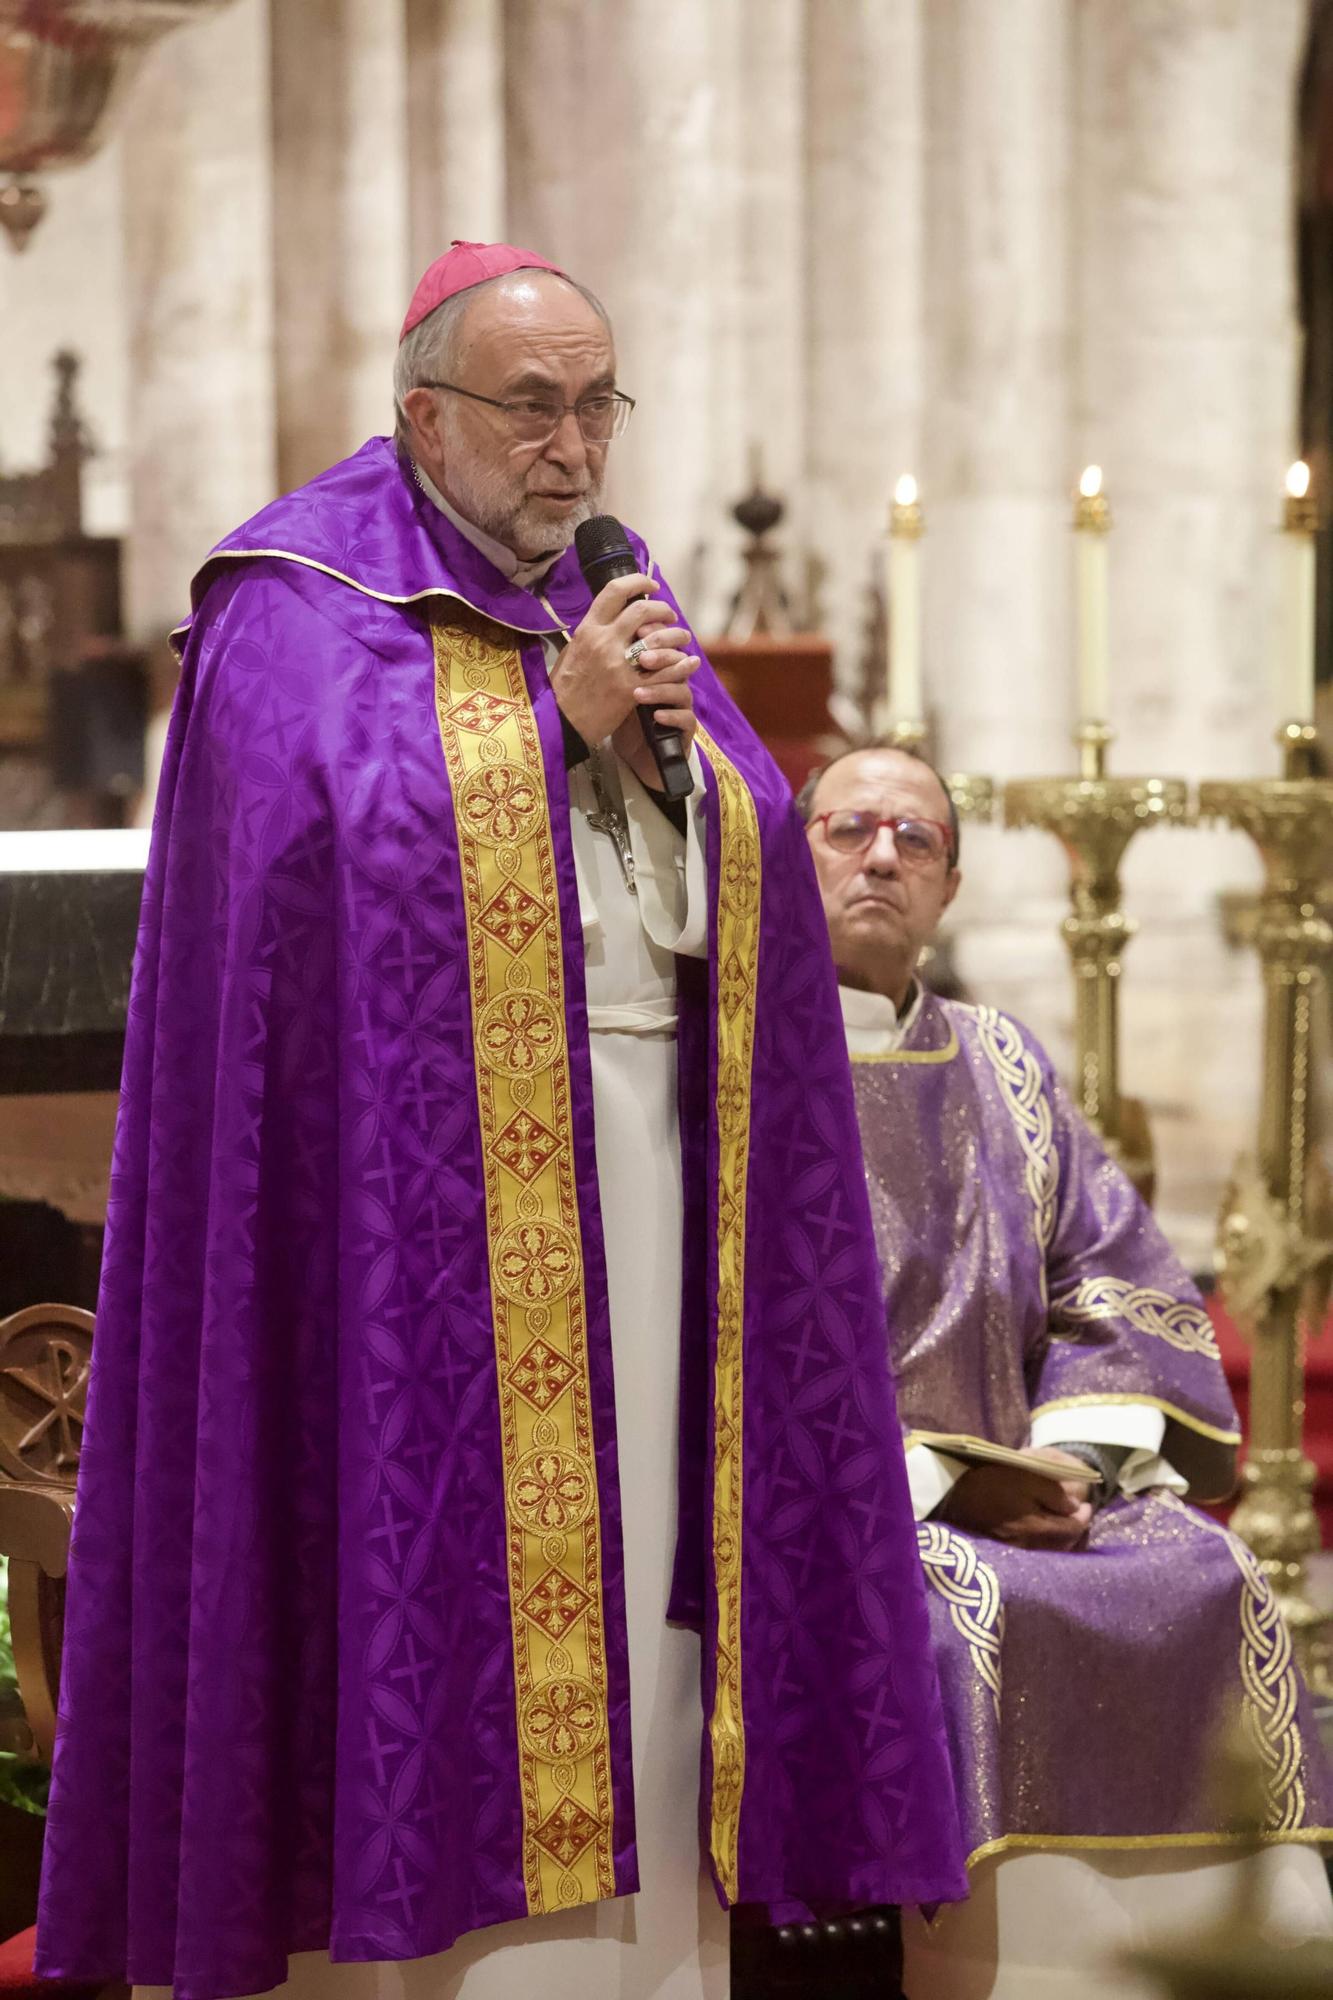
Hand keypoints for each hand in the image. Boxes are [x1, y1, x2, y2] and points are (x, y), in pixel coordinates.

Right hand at [549, 573, 692, 752]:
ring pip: (658, 638)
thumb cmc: (564, 689)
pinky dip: (679, 665)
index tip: (651, 586)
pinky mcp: (630, 688)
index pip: (615, 591)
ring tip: (682, 638)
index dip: (638, 581)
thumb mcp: (571, 652)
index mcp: (588, 630)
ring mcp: (618, 664)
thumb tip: (610, 619)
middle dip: (663, 609)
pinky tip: (686, 663)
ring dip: (676, 635)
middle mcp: (603, 641)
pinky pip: (664, 671)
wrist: (560, 722)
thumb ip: (592, 634)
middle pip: (642, 609)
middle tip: (670, 617)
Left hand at [611, 636, 699, 791]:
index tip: (639, 629)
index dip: (657, 632)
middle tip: (642, 659)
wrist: (632, 751)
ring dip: (660, 689)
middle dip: (662, 656)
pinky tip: (655, 717)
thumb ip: (613, 659)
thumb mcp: (613, 683)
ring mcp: (681, 706)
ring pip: (682, 690)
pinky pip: (686, 719)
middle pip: (679, 660)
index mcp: (659, 668)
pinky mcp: (684, 730)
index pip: (666, 641)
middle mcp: (674, 683)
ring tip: (638, 694)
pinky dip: (671, 716)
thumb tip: (601, 628)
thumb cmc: (621, 714)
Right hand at [937, 1451, 1095, 1550]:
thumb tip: (1075, 1507)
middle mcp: (1032, 1546)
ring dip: (1065, 1539)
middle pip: (1066, 1544)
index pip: (1074, 1528)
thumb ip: (1055, 1494)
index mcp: (1039, 1527)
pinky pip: (1038, 1554)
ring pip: (1053, 1551)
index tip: (1085, 1504)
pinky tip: (1046, 1535)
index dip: (1084, 1515)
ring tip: (1066, 1524)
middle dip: (1077, 1529)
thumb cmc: (992, 1482)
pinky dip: (1049, 1545)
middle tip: (1079, 1514)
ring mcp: (1019, 1552)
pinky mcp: (1007, 1553)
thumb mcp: (1026, 1477)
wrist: (954, 1497)